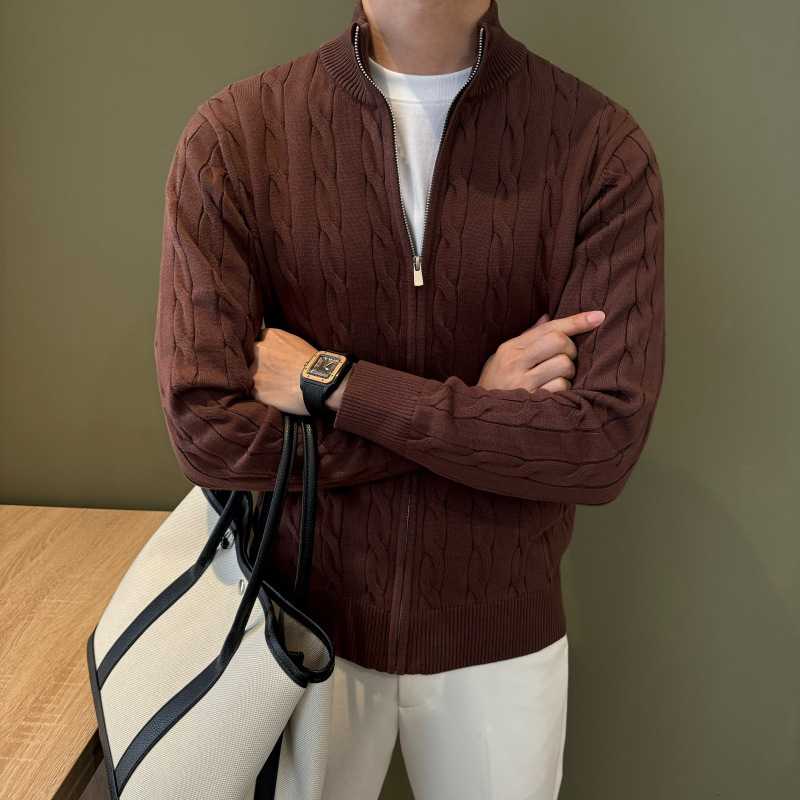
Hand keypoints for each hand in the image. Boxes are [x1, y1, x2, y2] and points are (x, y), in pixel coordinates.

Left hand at [248, 327, 317, 415]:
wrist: (320, 382)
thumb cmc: (314, 364)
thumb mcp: (297, 343)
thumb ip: (280, 344)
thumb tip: (276, 351)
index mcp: (269, 336)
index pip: (256, 340)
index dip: (261, 351)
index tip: (266, 358)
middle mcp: (257, 350)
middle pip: (247, 355)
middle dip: (254, 363)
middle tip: (267, 372)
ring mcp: (253, 370)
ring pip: (245, 374)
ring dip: (253, 379)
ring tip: (268, 386)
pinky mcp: (254, 390)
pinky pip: (249, 392)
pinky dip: (257, 394)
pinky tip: (269, 396)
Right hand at [477, 310, 604, 392]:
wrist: (481, 416)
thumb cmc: (497, 383)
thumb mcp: (505, 356)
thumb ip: (528, 337)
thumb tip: (548, 318)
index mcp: (511, 348)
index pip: (549, 328)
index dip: (576, 321)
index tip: (598, 316)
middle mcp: (515, 363)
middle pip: (559, 342)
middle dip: (570, 349)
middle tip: (565, 359)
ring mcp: (523, 384)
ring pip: (563, 365)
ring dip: (568, 371)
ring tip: (557, 377)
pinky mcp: (532, 402)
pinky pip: (561, 387)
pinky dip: (564, 388)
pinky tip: (554, 392)